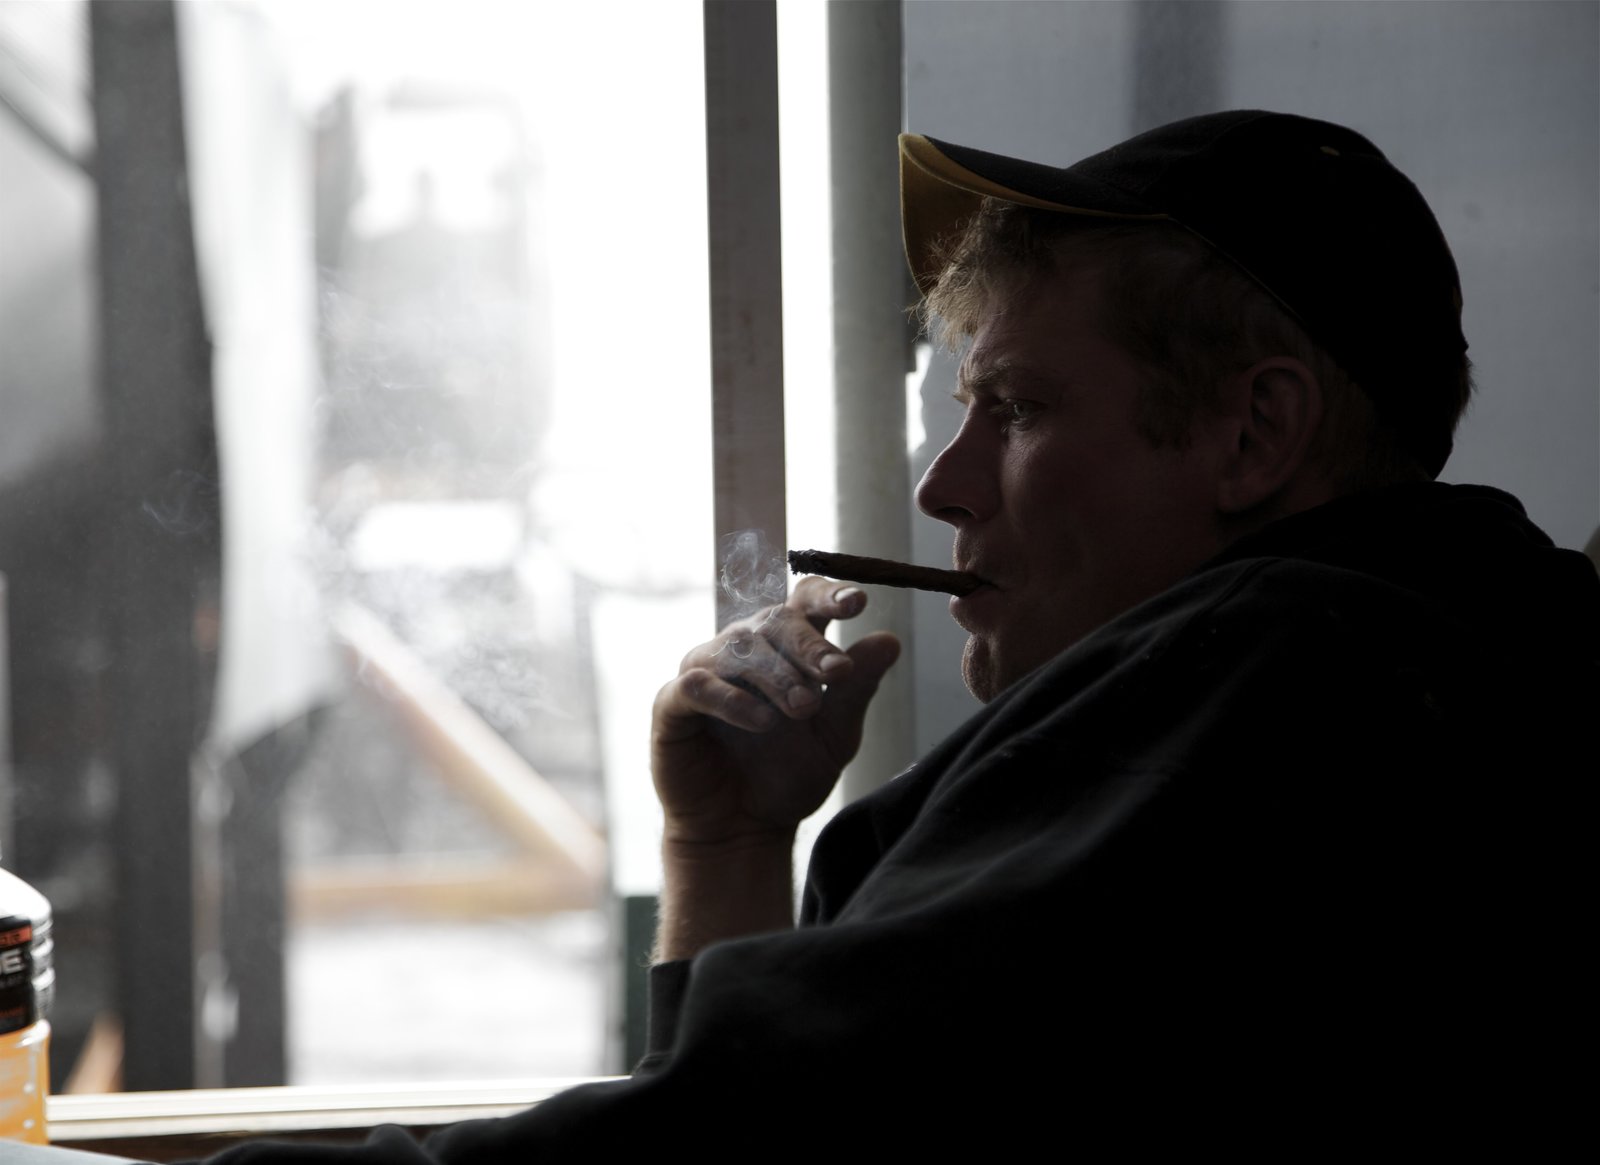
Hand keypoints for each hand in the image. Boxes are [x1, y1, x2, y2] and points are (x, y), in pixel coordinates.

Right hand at [651, 576, 901, 850]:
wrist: (743, 828)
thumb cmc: (787, 775)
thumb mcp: (834, 735)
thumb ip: (858, 688)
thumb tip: (889, 639)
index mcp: (785, 647)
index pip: (804, 600)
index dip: (828, 594)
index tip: (858, 602)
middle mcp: (744, 649)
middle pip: (775, 620)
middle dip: (810, 645)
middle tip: (836, 674)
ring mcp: (705, 671)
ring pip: (739, 649)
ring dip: (776, 674)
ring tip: (803, 707)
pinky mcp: (673, 704)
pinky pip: (698, 685)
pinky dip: (731, 700)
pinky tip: (761, 721)